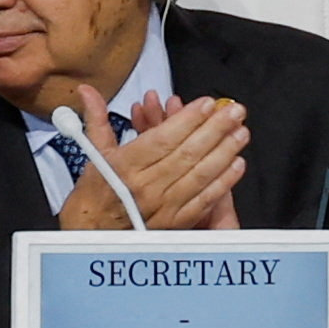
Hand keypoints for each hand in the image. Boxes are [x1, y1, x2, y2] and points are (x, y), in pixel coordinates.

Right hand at [55, 86, 248, 230]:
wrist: (91, 235)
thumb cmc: (93, 196)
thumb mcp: (93, 155)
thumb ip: (97, 120)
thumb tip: (88, 92)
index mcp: (125, 166)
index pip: (162, 139)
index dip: (187, 120)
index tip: (206, 104)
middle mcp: (145, 186)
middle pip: (186, 153)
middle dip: (215, 129)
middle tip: (234, 111)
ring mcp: (163, 205)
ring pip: (199, 175)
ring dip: (224, 151)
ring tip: (241, 132)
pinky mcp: (176, 222)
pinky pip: (203, 200)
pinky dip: (223, 182)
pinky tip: (236, 165)